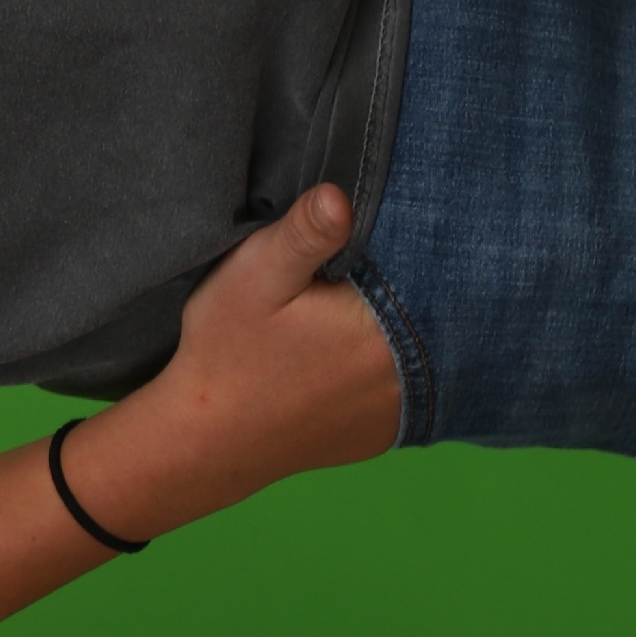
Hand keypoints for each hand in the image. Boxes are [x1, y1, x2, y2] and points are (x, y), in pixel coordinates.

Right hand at [58, 184, 405, 542]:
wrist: (208, 442)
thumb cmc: (225, 354)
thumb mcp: (251, 278)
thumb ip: (302, 234)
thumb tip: (339, 194)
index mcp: (380, 328)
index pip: (423, 268)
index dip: (406, 240)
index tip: (375, 231)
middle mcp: (404, 375)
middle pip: (427, 309)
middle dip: (405, 285)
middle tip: (356, 271)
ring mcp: (397, 410)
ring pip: (421, 350)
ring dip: (402, 327)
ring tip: (356, 308)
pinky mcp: (383, 432)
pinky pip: (403, 387)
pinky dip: (388, 367)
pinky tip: (350, 353)